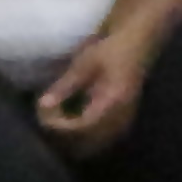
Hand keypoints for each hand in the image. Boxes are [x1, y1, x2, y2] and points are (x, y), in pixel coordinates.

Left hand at [37, 23, 153, 157]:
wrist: (138, 41)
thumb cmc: (111, 49)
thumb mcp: (83, 65)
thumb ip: (64, 87)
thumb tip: (43, 105)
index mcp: (112, 102)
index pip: (82, 127)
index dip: (60, 125)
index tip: (44, 113)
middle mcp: (122, 115)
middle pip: (90, 140)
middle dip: (66, 134)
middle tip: (48, 118)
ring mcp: (125, 117)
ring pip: (99, 140)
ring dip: (78, 136)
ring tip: (60, 121)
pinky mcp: (124, 115)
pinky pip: (105, 134)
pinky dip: (88, 132)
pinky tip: (76, 120)